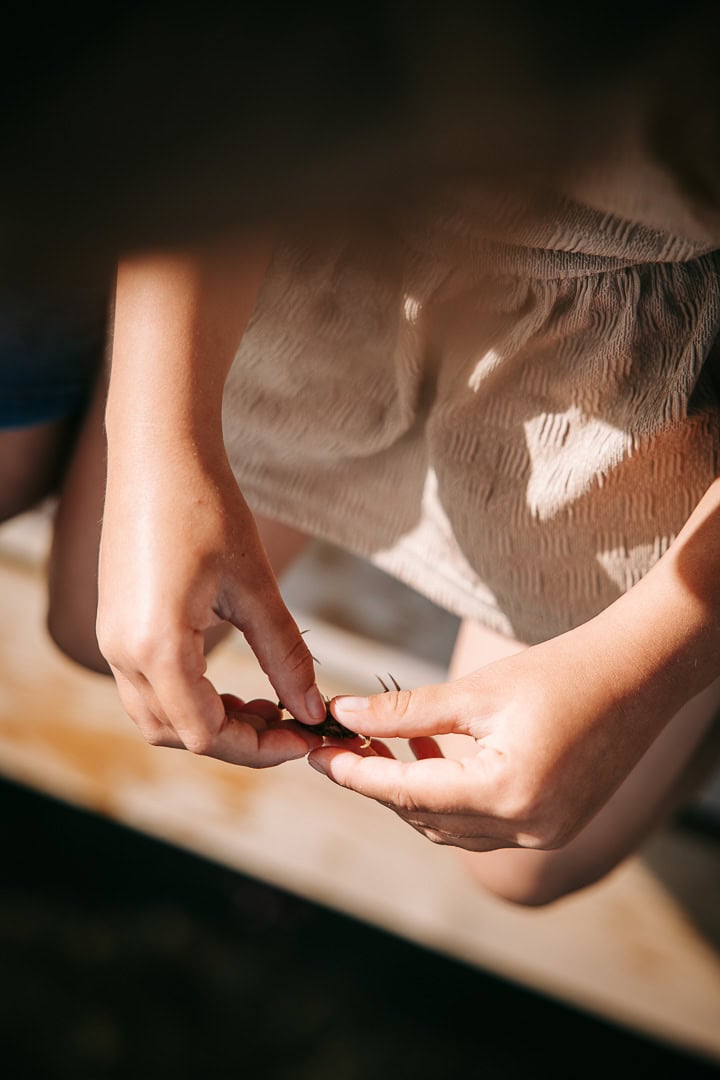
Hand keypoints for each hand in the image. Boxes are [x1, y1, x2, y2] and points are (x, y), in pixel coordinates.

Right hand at [97, 444, 325, 764]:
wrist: (159, 454)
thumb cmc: (207, 507)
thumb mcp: (256, 586)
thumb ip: (285, 655)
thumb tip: (313, 708)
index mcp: (156, 645)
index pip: (206, 734)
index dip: (260, 747)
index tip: (305, 734)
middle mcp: (122, 652)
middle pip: (178, 734)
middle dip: (238, 740)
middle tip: (291, 722)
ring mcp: (112, 640)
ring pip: (159, 717)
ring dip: (211, 722)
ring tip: (266, 703)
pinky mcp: (116, 626)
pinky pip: (148, 687)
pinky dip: (190, 698)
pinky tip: (231, 682)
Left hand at [306, 619, 683, 850]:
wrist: (639, 675)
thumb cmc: (560, 671)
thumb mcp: (477, 690)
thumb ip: (404, 710)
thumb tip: (343, 713)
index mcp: (505, 792)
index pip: (406, 793)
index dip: (353, 774)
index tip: (314, 755)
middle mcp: (526, 827)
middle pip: (424, 818)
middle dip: (377, 784)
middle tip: (340, 746)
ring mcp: (544, 833)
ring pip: (450, 827)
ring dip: (410, 792)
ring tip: (378, 746)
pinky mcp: (554, 825)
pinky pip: (481, 823)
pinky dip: (447, 796)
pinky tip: (429, 752)